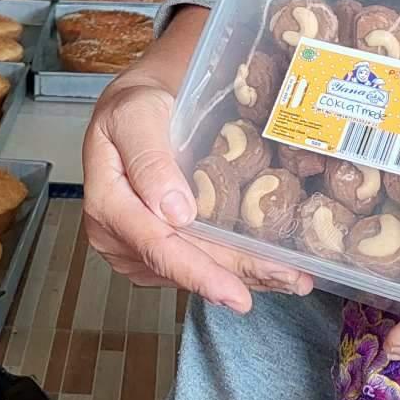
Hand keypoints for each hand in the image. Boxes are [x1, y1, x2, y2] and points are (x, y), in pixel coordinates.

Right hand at [83, 70, 313, 313]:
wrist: (133, 109)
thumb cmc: (134, 106)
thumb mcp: (138, 116)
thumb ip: (151, 160)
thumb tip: (176, 211)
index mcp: (108, 203)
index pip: (157, 246)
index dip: (199, 273)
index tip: (235, 294)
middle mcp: (115, 235)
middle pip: (183, 265)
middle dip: (238, 275)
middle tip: (291, 280)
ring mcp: (132, 247)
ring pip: (192, 269)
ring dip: (242, 274)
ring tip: (290, 277)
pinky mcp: (150, 251)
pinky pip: (192, 263)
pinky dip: (230, 266)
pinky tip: (264, 266)